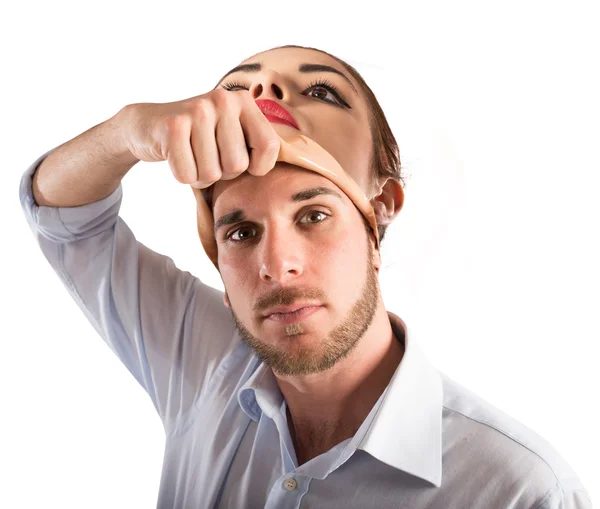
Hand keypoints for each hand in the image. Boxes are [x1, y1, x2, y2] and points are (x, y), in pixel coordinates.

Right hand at [118, 88, 280, 188]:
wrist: (149, 124)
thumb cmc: (200, 137)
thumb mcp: (233, 132)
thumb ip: (259, 143)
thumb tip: (297, 168)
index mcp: (244, 102)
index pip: (270, 148)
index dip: (258, 168)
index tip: (245, 164)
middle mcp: (223, 100)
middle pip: (237, 166)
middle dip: (222, 172)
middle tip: (207, 155)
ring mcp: (197, 110)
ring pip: (211, 174)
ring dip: (200, 175)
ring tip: (192, 155)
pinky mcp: (173, 126)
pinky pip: (187, 175)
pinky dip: (181, 175)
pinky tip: (176, 156)